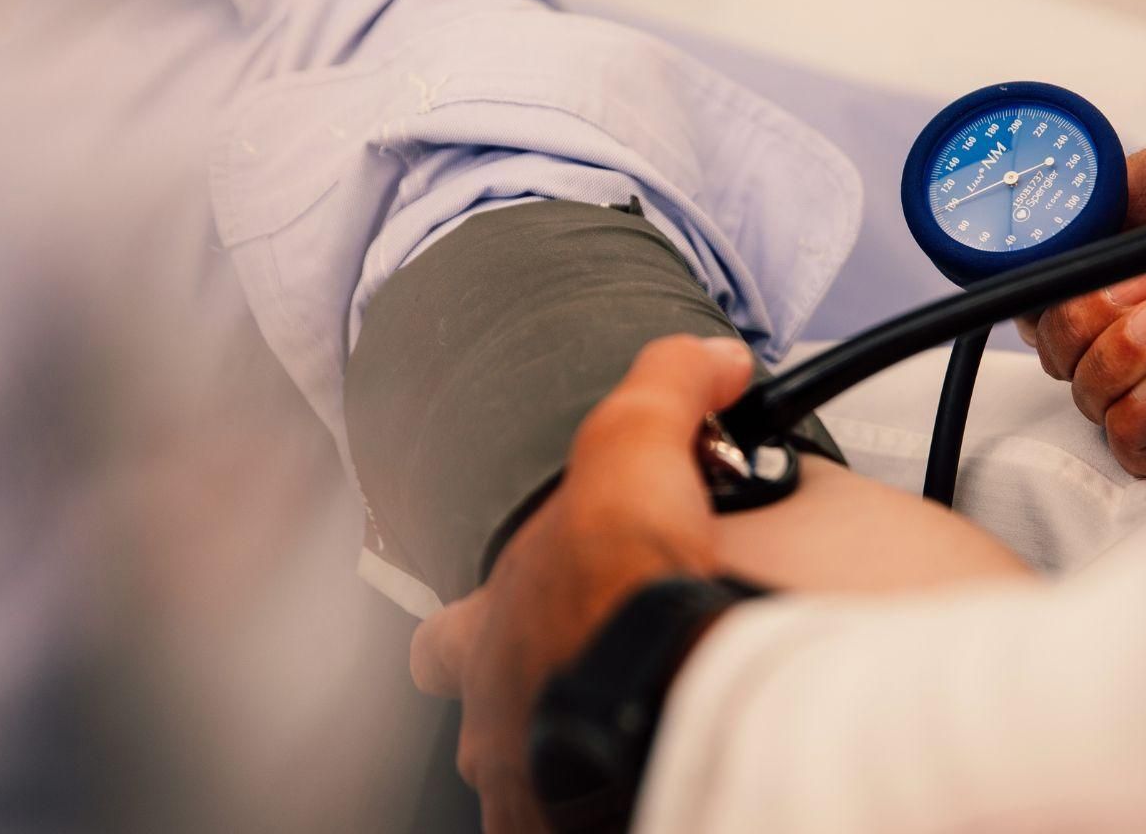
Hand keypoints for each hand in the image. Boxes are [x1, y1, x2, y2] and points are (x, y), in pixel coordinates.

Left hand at [410, 335, 752, 833]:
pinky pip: (584, 817)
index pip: (440, 641)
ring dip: (569, 760)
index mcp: (489, 633)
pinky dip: (611, 798)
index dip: (462, 634)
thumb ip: (667, 389)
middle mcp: (494, 717)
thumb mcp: (637, 443)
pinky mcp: (582, 824)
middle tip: (588, 686)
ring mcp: (530, 785)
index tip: (498, 627)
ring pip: (530, 784)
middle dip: (524, 708)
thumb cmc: (627, 582)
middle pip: (482, 726)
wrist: (669, 675)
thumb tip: (705, 359)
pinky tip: (653, 773)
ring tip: (633, 733)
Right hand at [1015, 123, 1145, 474]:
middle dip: (1085, 320)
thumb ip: (1114, 184)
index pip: (1045, 296)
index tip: (1102, 275)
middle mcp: (1135, 318)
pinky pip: (1124, 442)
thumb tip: (1060, 218)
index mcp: (1124, 261)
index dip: (1050, 294)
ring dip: (1114, 360)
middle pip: (1053, 348)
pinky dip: (1133, 417)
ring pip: (1083, 393)